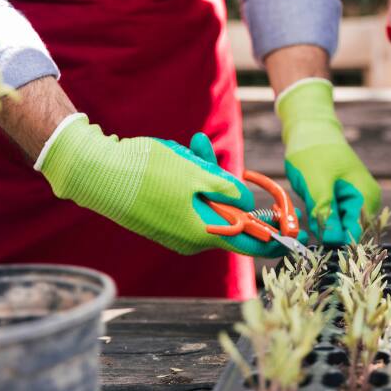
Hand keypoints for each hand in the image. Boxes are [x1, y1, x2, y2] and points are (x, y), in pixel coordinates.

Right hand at [38, 115, 287, 257]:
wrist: (95, 172)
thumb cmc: (147, 173)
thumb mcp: (197, 174)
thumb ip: (229, 190)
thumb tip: (249, 204)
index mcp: (204, 233)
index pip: (252, 244)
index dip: (276, 236)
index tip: (295, 226)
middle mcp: (191, 239)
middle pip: (227, 212)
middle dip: (223, 181)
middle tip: (202, 149)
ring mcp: (174, 230)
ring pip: (205, 200)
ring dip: (201, 172)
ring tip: (183, 146)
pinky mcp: (161, 219)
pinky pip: (187, 199)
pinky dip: (187, 178)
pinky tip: (174, 154)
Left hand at [275, 79, 380, 245]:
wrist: (310, 129)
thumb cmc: (314, 152)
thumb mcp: (316, 184)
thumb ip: (326, 213)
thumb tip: (332, 241)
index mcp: (366, 198)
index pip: (358, 235)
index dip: (337, 244)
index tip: (317, 243)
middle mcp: (366, 202)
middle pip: (350, 234)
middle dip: (328, 235)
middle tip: (308, 223)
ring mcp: (356, 201)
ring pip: (340, 228)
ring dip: (323, 226)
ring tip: (309, 208)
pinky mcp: (344, 201)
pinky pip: (335, 219)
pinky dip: (321, 219)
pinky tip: (311, 207)